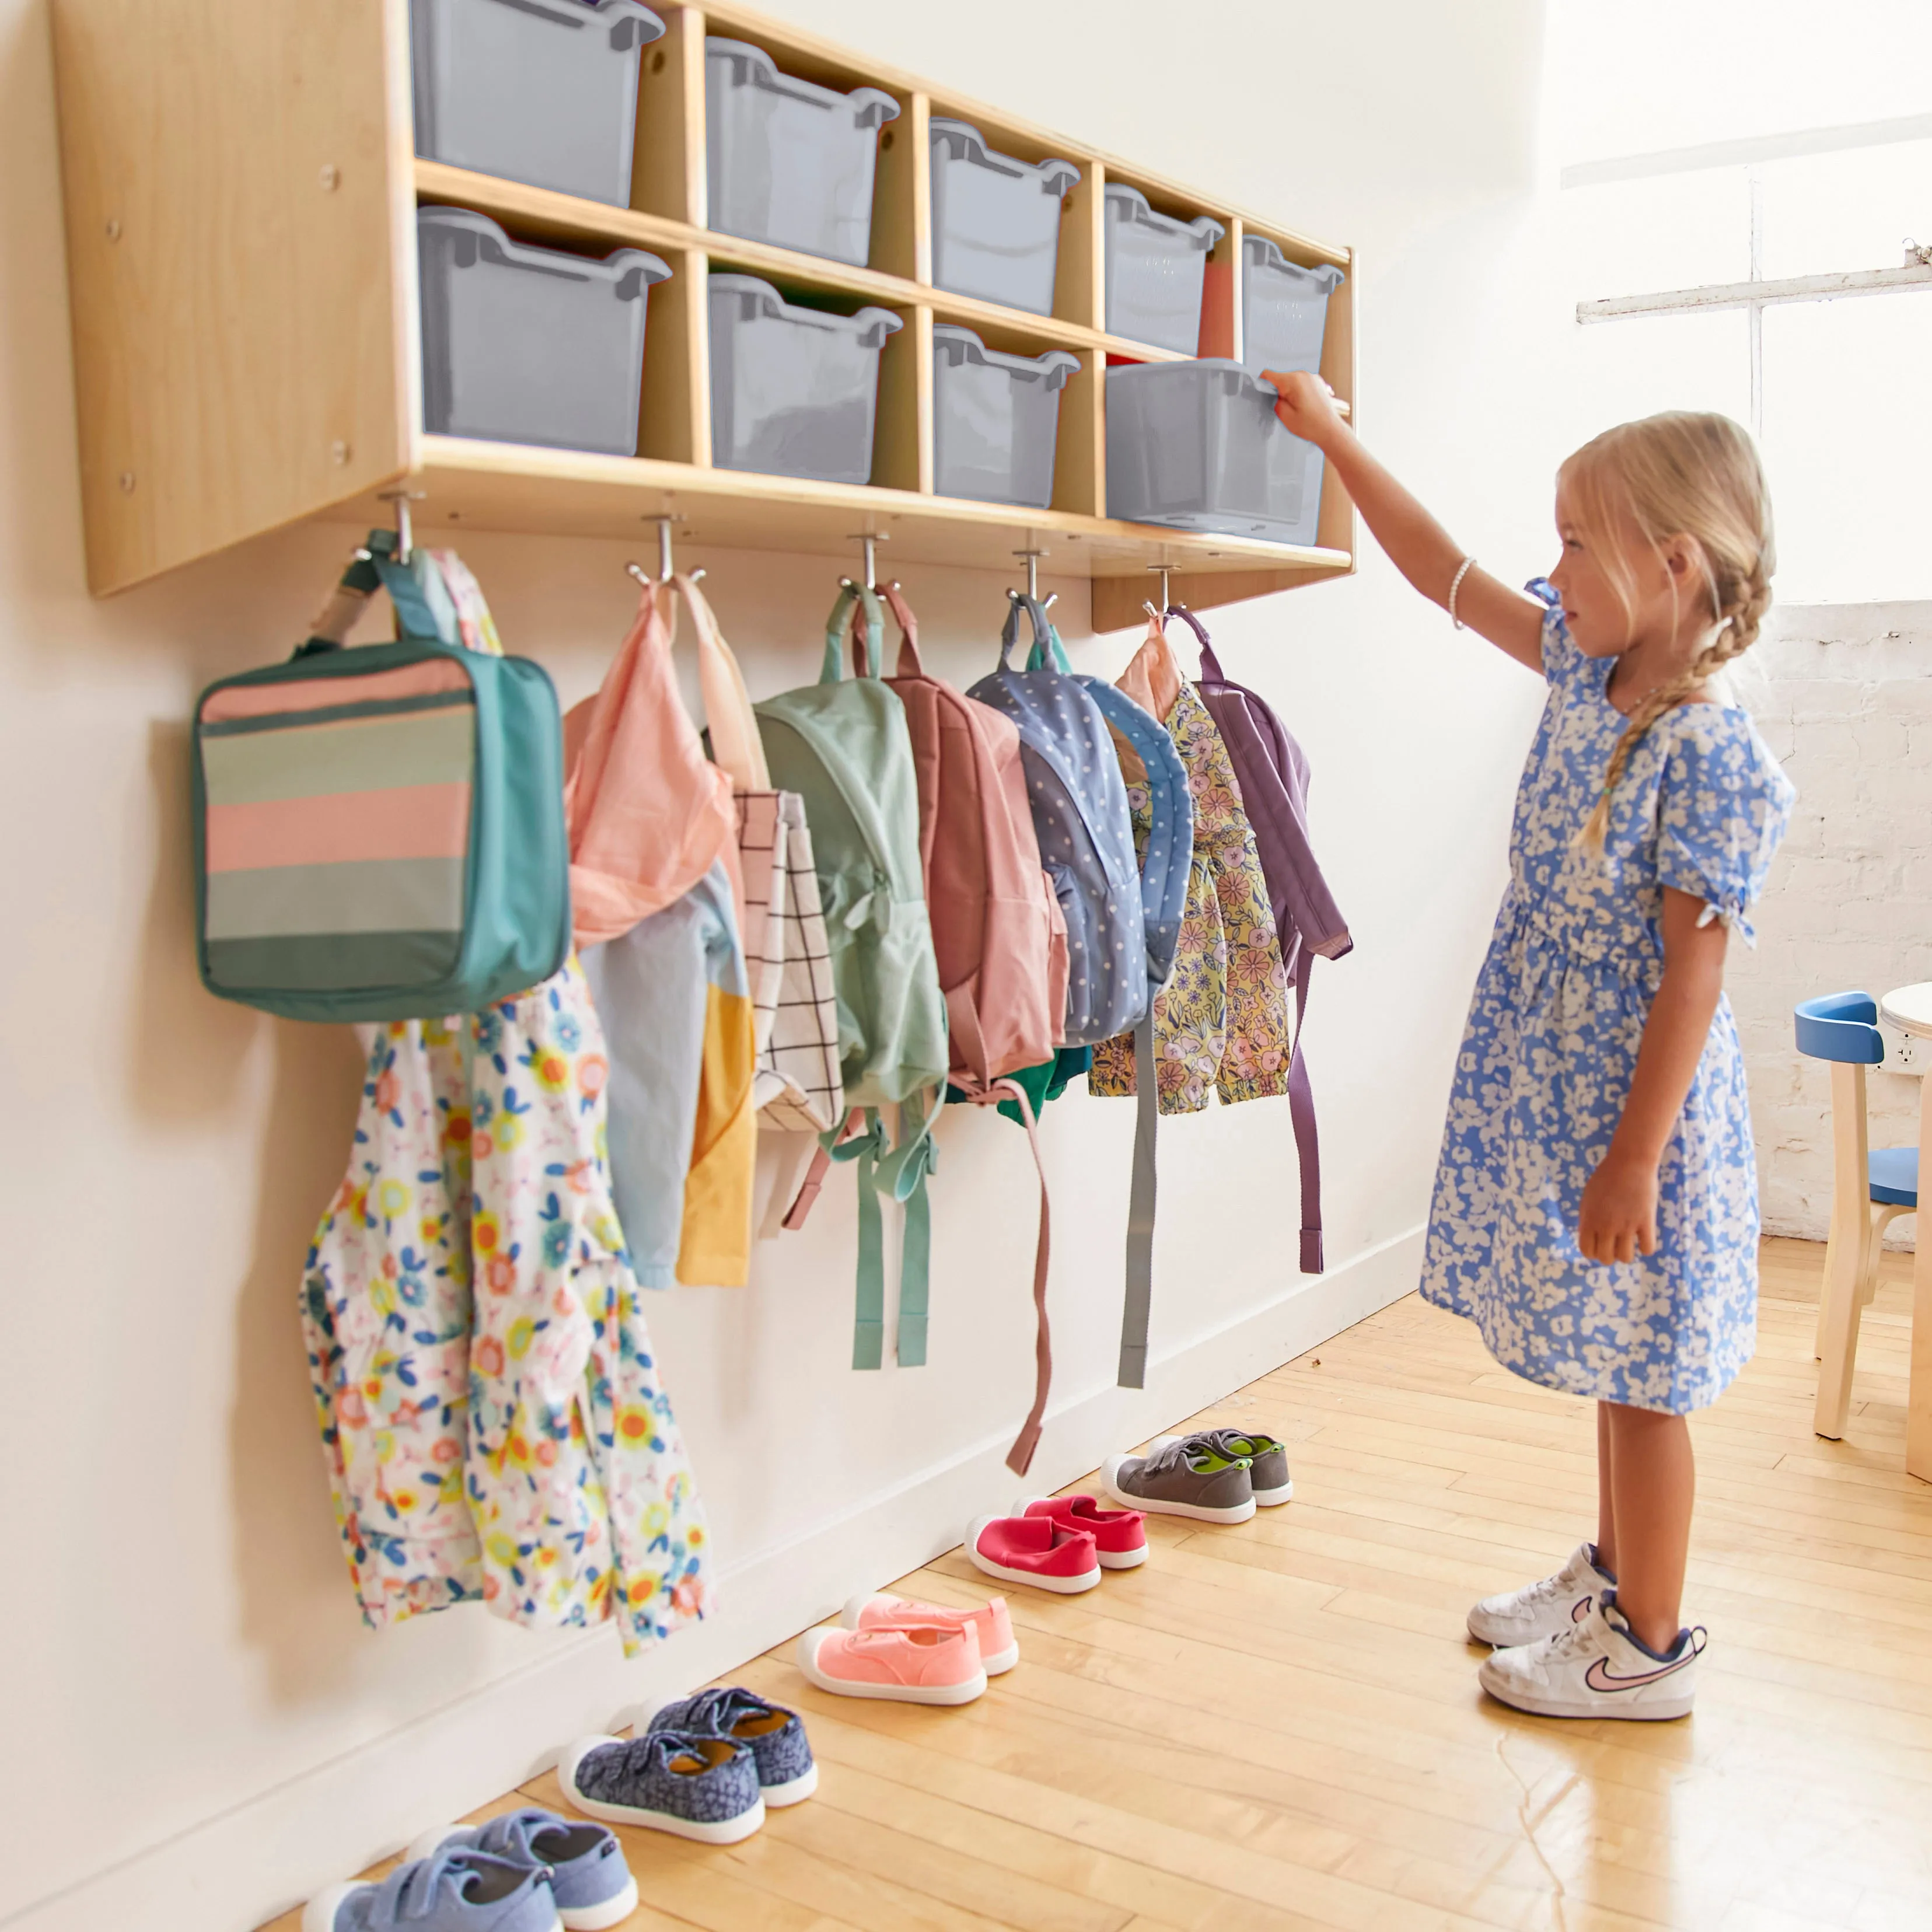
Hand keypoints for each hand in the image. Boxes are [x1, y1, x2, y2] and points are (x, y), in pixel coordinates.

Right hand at [1264, 369, 1342, 445]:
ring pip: (1291, 381)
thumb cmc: (1312, 425)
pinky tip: (1303, 405)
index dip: (1262, 384)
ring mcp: (1312, 377)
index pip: (1269, 375)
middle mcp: (1304, 374)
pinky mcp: (1317, 382)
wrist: (1331, 430)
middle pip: (1281, 378)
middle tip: (1283, 407)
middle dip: (1278, 391)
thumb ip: (1275, 401)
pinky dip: (1298, 392)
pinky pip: (1301, 383)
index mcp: (1293, 381)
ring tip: (1296, 408)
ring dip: (1289, 392)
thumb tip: (1273, 395)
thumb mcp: (1285, 416)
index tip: (1262, 394)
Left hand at [1577, 1149, 1659, 1264]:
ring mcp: (1627, 1225)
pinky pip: (1647, 1249)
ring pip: (1626, 1258)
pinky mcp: (1646, 1222)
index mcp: (1589, 1220)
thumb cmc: (1606, 1177)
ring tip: (1628, 1240)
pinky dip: (1645, 1246)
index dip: (1593, 1251)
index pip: (1587, 1251)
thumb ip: (1587, 1218)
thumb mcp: (1587, 1198)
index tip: (1600, 1244)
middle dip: (1610, 1254)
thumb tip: (1589, 1237)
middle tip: (1615, 1242)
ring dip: (1627, 1252)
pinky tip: (1643, 1236)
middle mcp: (1606, 1226)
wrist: (1630, 1162)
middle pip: (1606, 1258)